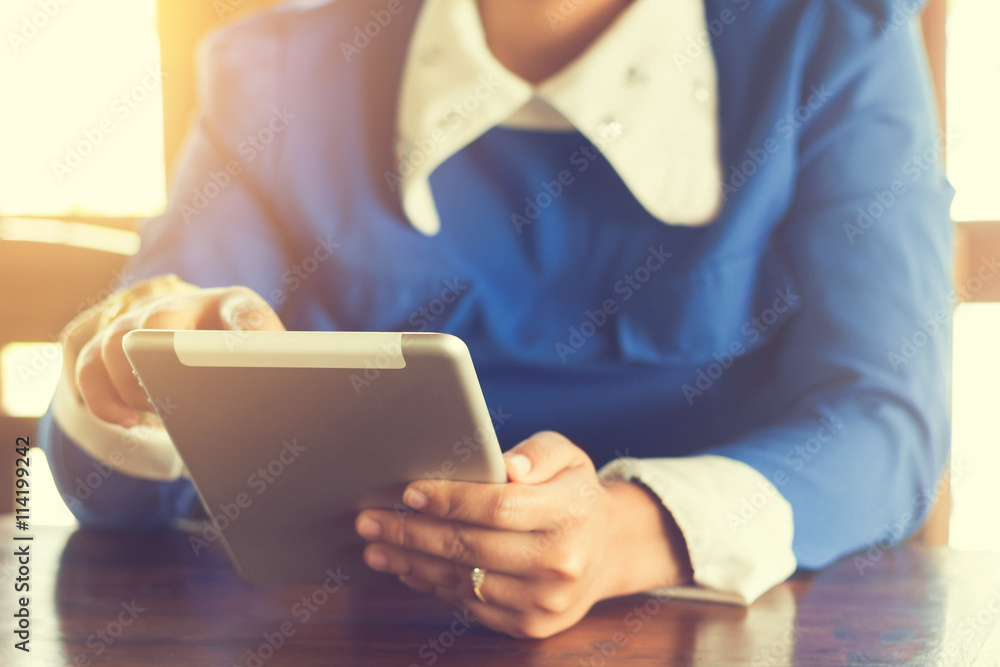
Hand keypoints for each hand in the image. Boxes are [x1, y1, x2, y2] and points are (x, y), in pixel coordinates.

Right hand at [71, 278, 283, 427]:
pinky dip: (101, 397)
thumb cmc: (244, 357)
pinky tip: (125, 422)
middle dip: (162, 358)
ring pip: (116, 341)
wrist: (206, 336)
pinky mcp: (112, 344)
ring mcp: (142, 320)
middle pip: (160, 321)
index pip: (243, 313)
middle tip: (176, 394)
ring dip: (127, 382)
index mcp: (235, 306)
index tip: (246, 354)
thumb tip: (281, 410)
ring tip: (149, 413)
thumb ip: (274, 372)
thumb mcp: (269, 358)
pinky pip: (90, 365)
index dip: (245, 334)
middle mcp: (184, 305)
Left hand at [355, 431, 692, 637]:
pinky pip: (469, 606)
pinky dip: (432, 586)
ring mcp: (545, 601)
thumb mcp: (567, 457)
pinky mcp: (530, 626)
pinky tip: (407, 567)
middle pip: (471, 547)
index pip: (498, 507)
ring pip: (463, 580)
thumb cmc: (573, 494)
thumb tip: (507, 465)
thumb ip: (538, 453)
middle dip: (412, 533)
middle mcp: (560, 563)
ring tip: (375, 547)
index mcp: (570, 514)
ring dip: (412, 563)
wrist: (607, 551)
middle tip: (370, 520)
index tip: (409, 492)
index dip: (449, 500)